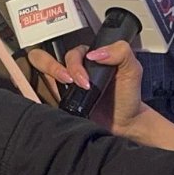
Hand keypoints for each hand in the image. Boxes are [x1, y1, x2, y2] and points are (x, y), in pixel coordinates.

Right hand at [27, 41, 147, 134]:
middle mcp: (73, 69)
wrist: (126, 123)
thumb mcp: (132, 68)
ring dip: (49, 74)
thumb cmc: (128, 96)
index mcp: (88, 58)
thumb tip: (95, 53)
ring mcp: (63, 85)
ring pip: (40, 71)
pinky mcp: (59, 100)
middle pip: (47, 57)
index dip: (73, 61)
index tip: (85, 76)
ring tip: (68, 87)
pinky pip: (42, 91)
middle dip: (53, 66)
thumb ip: (120, 52)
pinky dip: (42, 91)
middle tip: (71, 81)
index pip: (70, 50)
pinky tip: (58, 98)